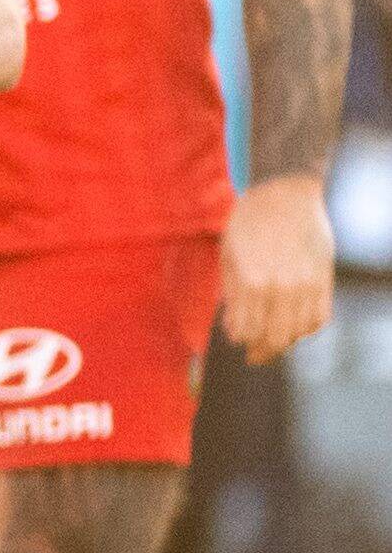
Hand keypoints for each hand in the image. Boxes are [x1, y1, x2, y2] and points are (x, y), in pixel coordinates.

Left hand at [222, 172, 333, 361]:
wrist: (284, 195)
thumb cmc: (248, 225)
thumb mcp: (228, 258)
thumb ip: (232, 297)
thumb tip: (234, 332)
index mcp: (251, 281)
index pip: (246, 332)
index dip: (240, 341)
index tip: (238, 342)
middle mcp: (281, 286)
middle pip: (274, 338)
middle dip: (262, 352)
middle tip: (256, 357)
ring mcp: (306, 284)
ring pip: (299, 332)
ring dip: (285, 342)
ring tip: (274, 343)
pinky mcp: (324, 279)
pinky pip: (320, 317)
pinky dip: (308, 328)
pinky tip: (295, 327)